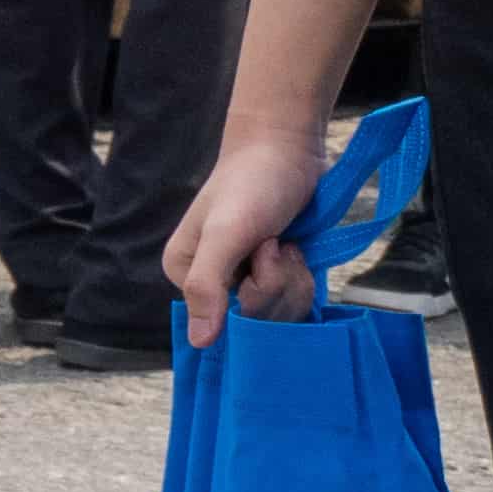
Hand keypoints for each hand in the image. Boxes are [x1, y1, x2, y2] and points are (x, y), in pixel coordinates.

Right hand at [167, 124, 325, 345]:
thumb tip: (198, 343)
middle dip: (279, 281)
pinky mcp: (276, 274)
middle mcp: (214, 282)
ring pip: (281, 312)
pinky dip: (304, 277)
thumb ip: (206, 285)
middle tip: (277, 241)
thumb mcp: (226, 233)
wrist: (285, 148)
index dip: (257, 294)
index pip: (227, 319)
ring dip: (294, 277)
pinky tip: (296, 248)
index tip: (265, 253)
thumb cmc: (252, 184)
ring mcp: (247, 279)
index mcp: (188, 273)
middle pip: (258, 318)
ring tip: (286, 241)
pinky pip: (295, 301)